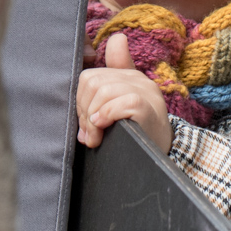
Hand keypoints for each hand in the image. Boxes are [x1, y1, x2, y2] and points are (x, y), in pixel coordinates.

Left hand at [76, 34, 172, 151]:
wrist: (160, 154)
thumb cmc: (134, 132)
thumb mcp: (114, 112)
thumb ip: (98, 99)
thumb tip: (69, 103)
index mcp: (127, 76)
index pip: (89, 76)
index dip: (79, 99)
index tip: (86, 119)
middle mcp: (137, 79)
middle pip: (92, 83)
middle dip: (83, 110)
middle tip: (88, 133)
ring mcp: (144, 90)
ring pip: (103, 92)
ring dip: (92, 119)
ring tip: (94, 137)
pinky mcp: (145, 105)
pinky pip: (116, 104)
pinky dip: (104, 117)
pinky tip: (103, 130)